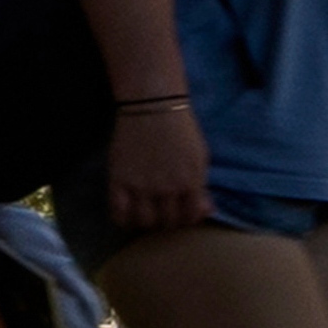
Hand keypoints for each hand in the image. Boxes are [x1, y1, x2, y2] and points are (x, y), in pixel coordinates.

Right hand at [108, 100, 210, 234]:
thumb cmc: (180, 130)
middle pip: (167, 222)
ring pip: (145, 221)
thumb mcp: (200, 157)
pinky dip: (123, 219)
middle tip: (162, 212)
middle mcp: (167, 187)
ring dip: (147, 221)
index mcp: (191, 181)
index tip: (181, 213)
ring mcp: (142, 185)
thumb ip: (202, 186)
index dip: (186, 218)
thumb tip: (208, 211)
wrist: (152, 105)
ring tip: (146, 212)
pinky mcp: (120, 180)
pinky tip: (127, 214)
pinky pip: (119, 213)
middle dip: (167, 220)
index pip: (191, 217)